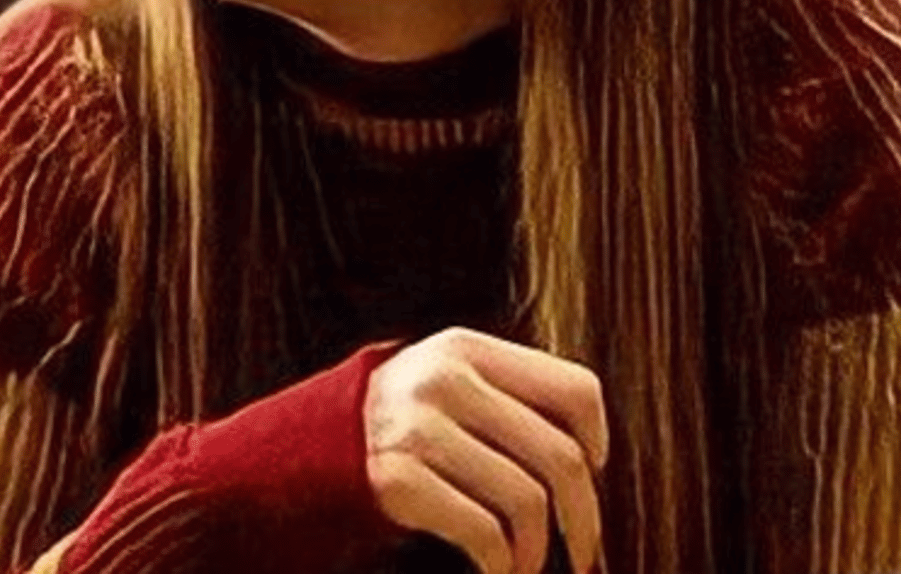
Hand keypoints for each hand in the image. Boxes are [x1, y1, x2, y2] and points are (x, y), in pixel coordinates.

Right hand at [364, 326, 608, 573]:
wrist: (302, 446)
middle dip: (584, 515)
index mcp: (468, 348)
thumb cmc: (399, 421)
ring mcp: (419, 428)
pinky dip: (501, 563)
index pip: (573, 387)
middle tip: (583, 547)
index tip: (593, 472)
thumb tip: (589, 450)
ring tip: (528, 564)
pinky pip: (482, 533)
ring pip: (527, 501)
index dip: (597, 437)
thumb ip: (506, 394)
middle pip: (559, 454)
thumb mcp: (448, 381)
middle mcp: (446, 380)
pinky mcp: (396, 480)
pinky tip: (497, 570)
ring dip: (537, 550)